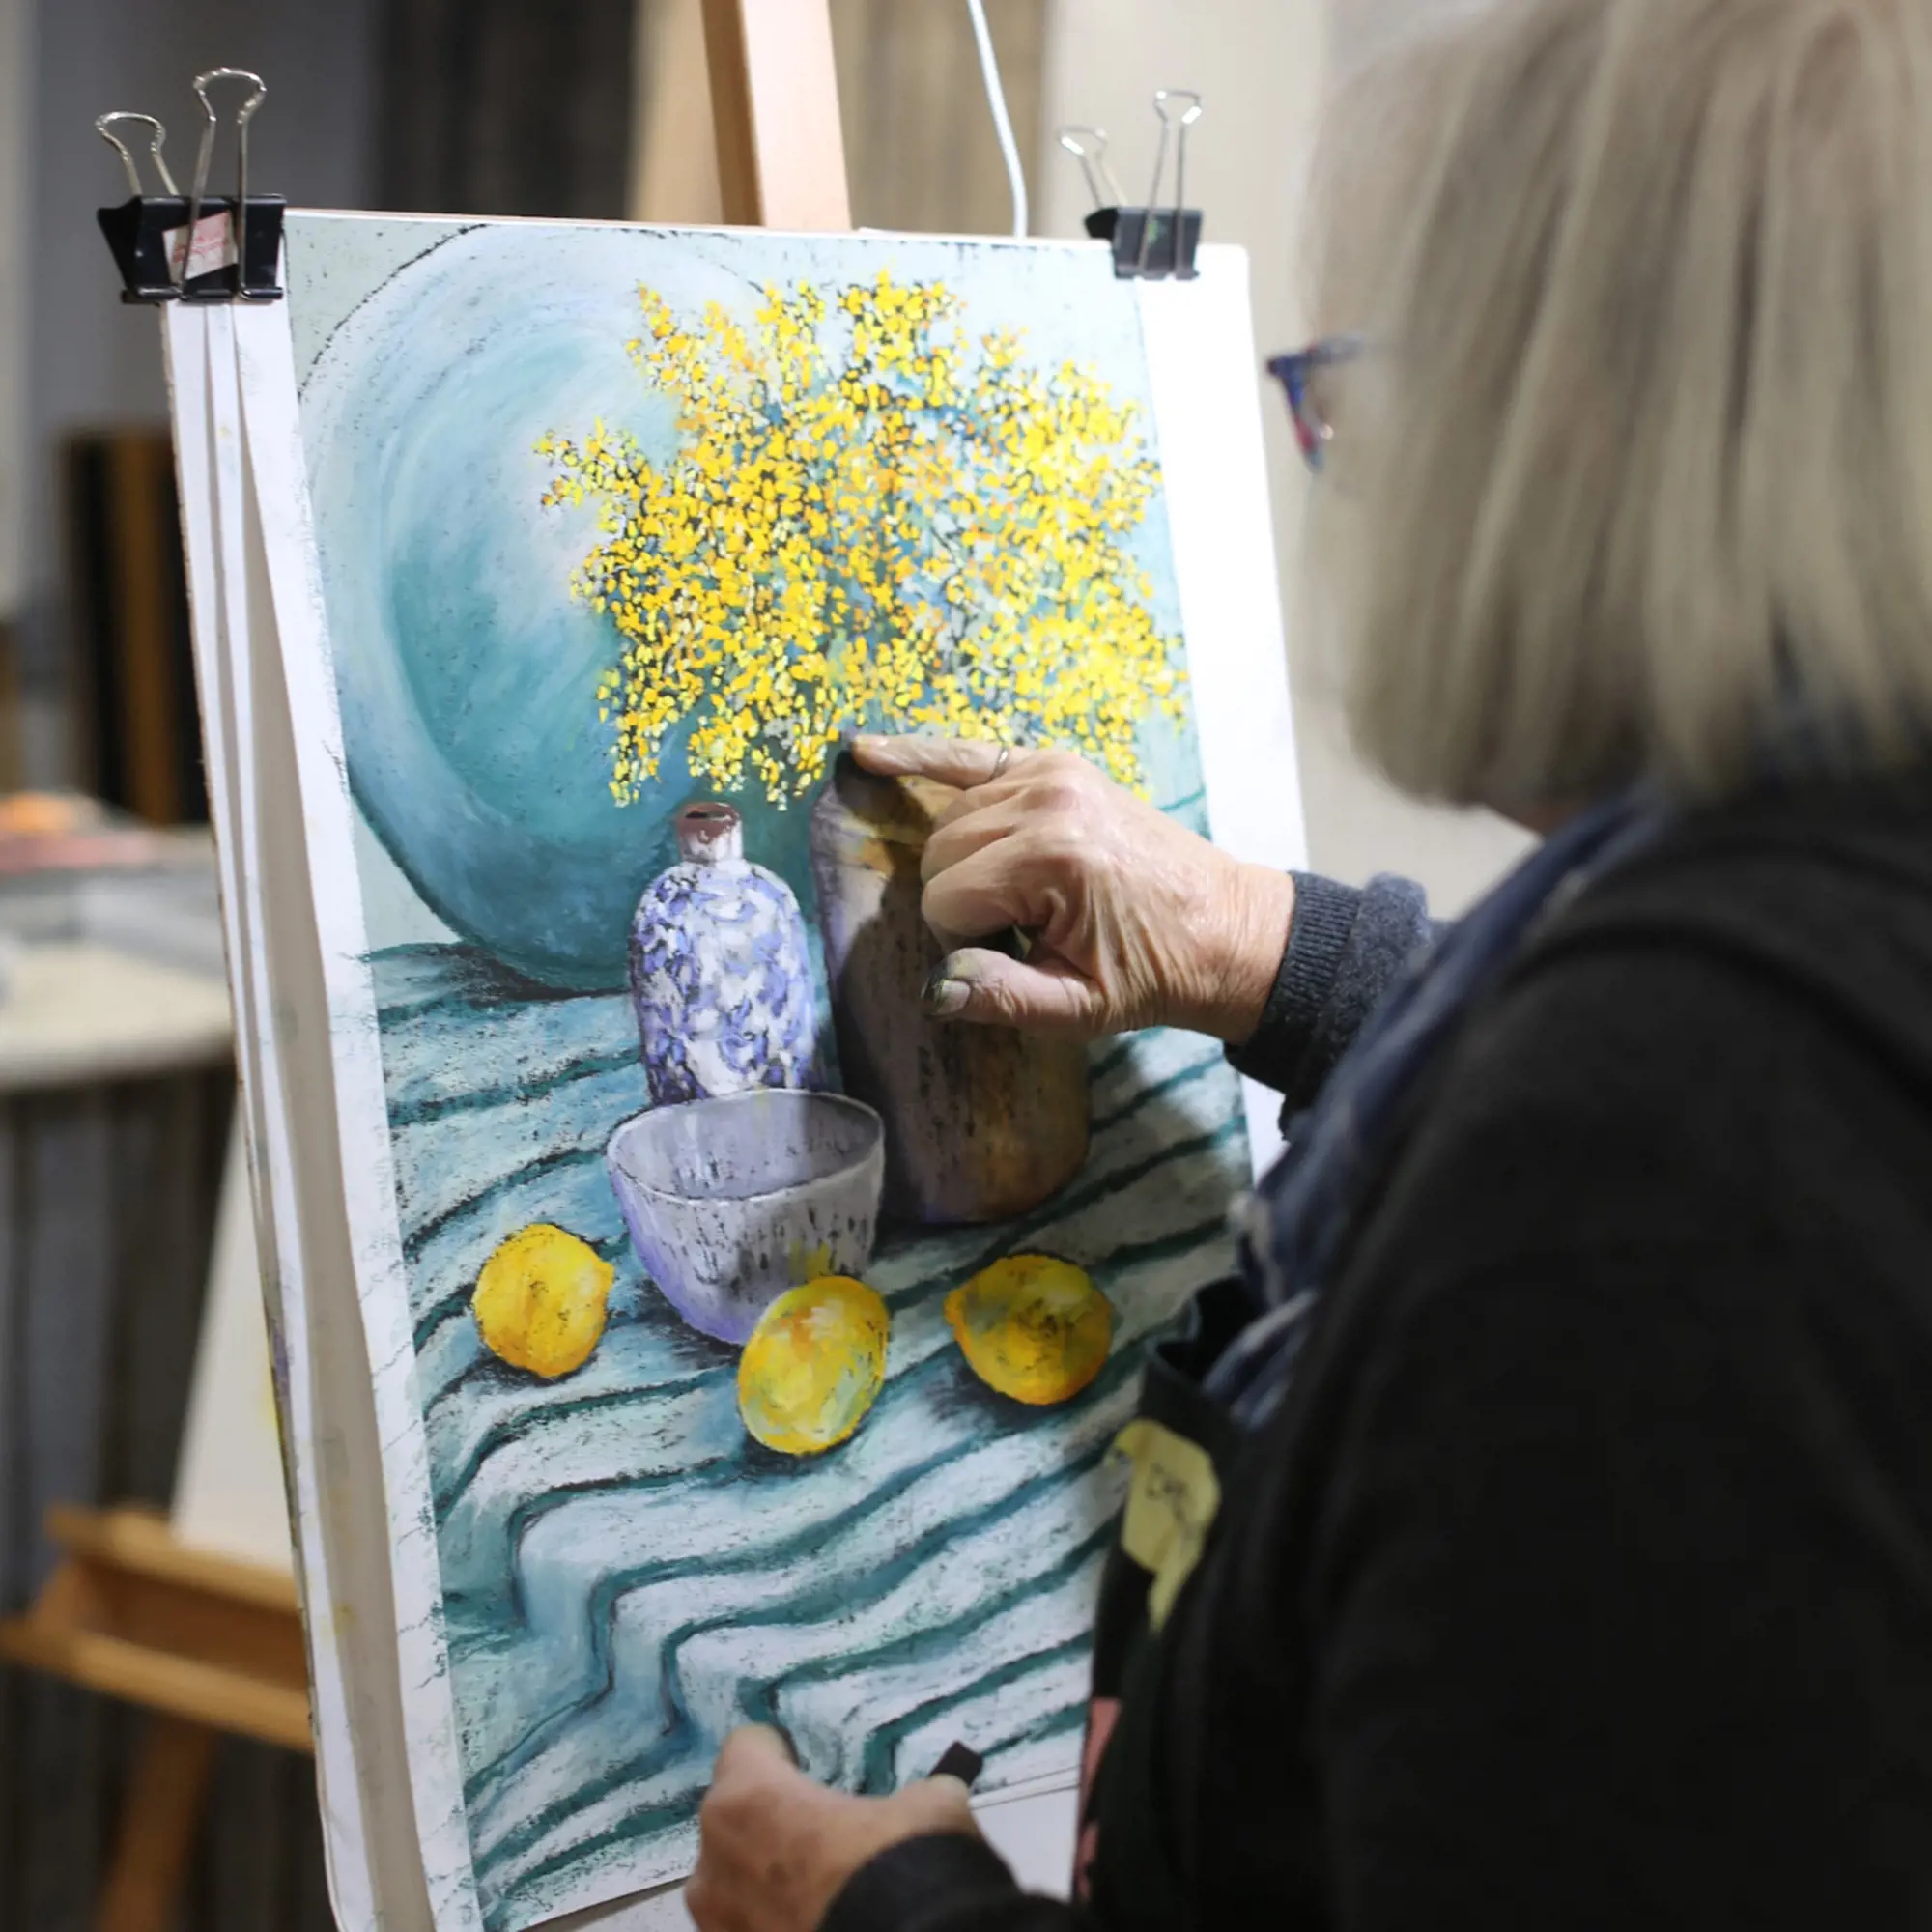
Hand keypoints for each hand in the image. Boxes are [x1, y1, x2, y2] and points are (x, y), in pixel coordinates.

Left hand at [689, 1726, 978, 1931]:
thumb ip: (904, 1798)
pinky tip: (818, 1923)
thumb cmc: (899, 1865)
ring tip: (822, 1892)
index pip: (745, 1746)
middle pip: (732, 1820)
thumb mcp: (926, 1806)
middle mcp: (713, 1859)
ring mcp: (717, 1923)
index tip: (807, 1767)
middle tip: (822, 1837)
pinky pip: (748, 1927)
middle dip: (770, 1824)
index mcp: (748, 1797)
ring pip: (732, 1884)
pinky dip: (772, 1923)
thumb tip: (923, 1803)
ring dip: (764, 1883)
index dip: (779, 1753)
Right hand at [850, 735, 1294, 1043]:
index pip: (944, 900)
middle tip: (1020, 931)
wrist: (1223, 929)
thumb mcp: (1080, 1009)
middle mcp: (1048, 801)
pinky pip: (966, 754)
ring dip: (963, 862)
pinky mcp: (1053, 764)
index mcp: (1053, 859)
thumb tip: (935, 990)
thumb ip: (1001, 999)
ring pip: (946, 821)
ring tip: (1020, 894)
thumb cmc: (1154, 972)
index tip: (1018, 954)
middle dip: (961, 902)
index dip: (967, 941)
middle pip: (938, 856)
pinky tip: (866, 750)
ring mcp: (1050, 773)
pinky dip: (918, 753)